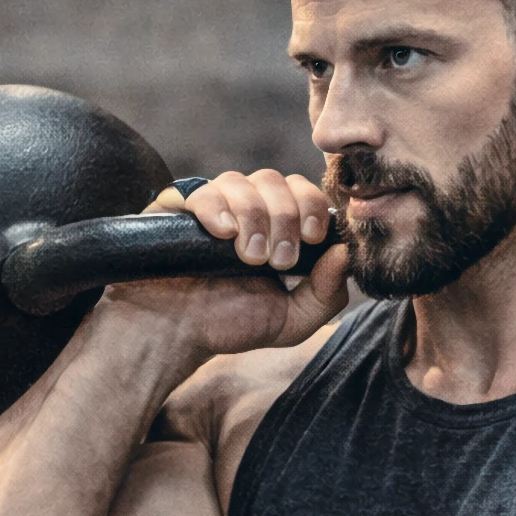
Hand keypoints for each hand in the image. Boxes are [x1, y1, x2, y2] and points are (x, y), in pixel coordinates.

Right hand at [100, 170, 348, 357]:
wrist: (172, 335)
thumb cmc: (229, 324)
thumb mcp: (291, 321)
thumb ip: (327, 294)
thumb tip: (343, 252)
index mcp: (275, 226)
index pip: (302, 191)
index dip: (312, 206)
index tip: (311, 239)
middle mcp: (244, 209)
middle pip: (274, 180)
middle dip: (284, 218)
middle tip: (275, 260)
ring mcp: (210, 206)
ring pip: (240, 181)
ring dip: (253, 216)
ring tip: (246, 256)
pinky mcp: (175, 209)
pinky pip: (200, 190)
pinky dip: (216, 207)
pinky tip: (221, 233)